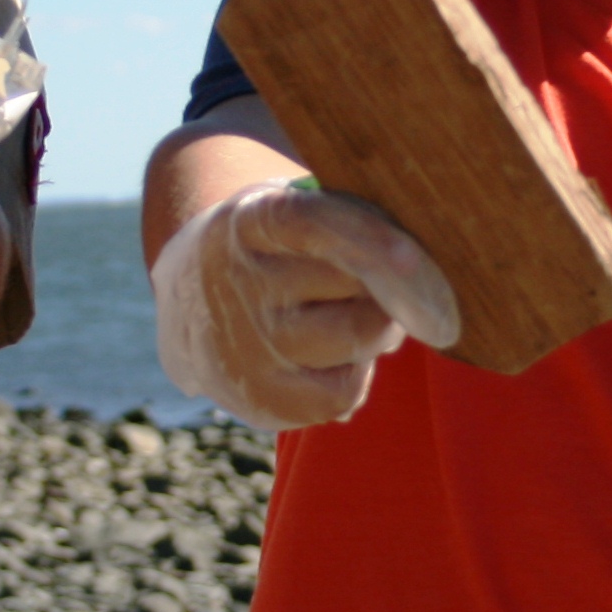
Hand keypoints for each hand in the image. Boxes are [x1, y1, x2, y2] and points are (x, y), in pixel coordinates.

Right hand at [150, 181, 458, 430]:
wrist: (188, 307)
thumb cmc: (272, 250)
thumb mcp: (287, 209)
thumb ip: (345, 218)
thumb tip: (423, 260)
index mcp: (249, 221)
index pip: (314, 223)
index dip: (368, 237)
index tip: (413, 254)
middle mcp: (239, 283)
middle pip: (356, 284)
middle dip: (393, 283)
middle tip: (390, 279)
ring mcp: (246, 347)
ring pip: (360, 336)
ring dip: (380, 327)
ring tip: (352, 314)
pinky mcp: (260, 402)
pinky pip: (346, 392)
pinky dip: (356, 374)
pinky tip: (332, 356)